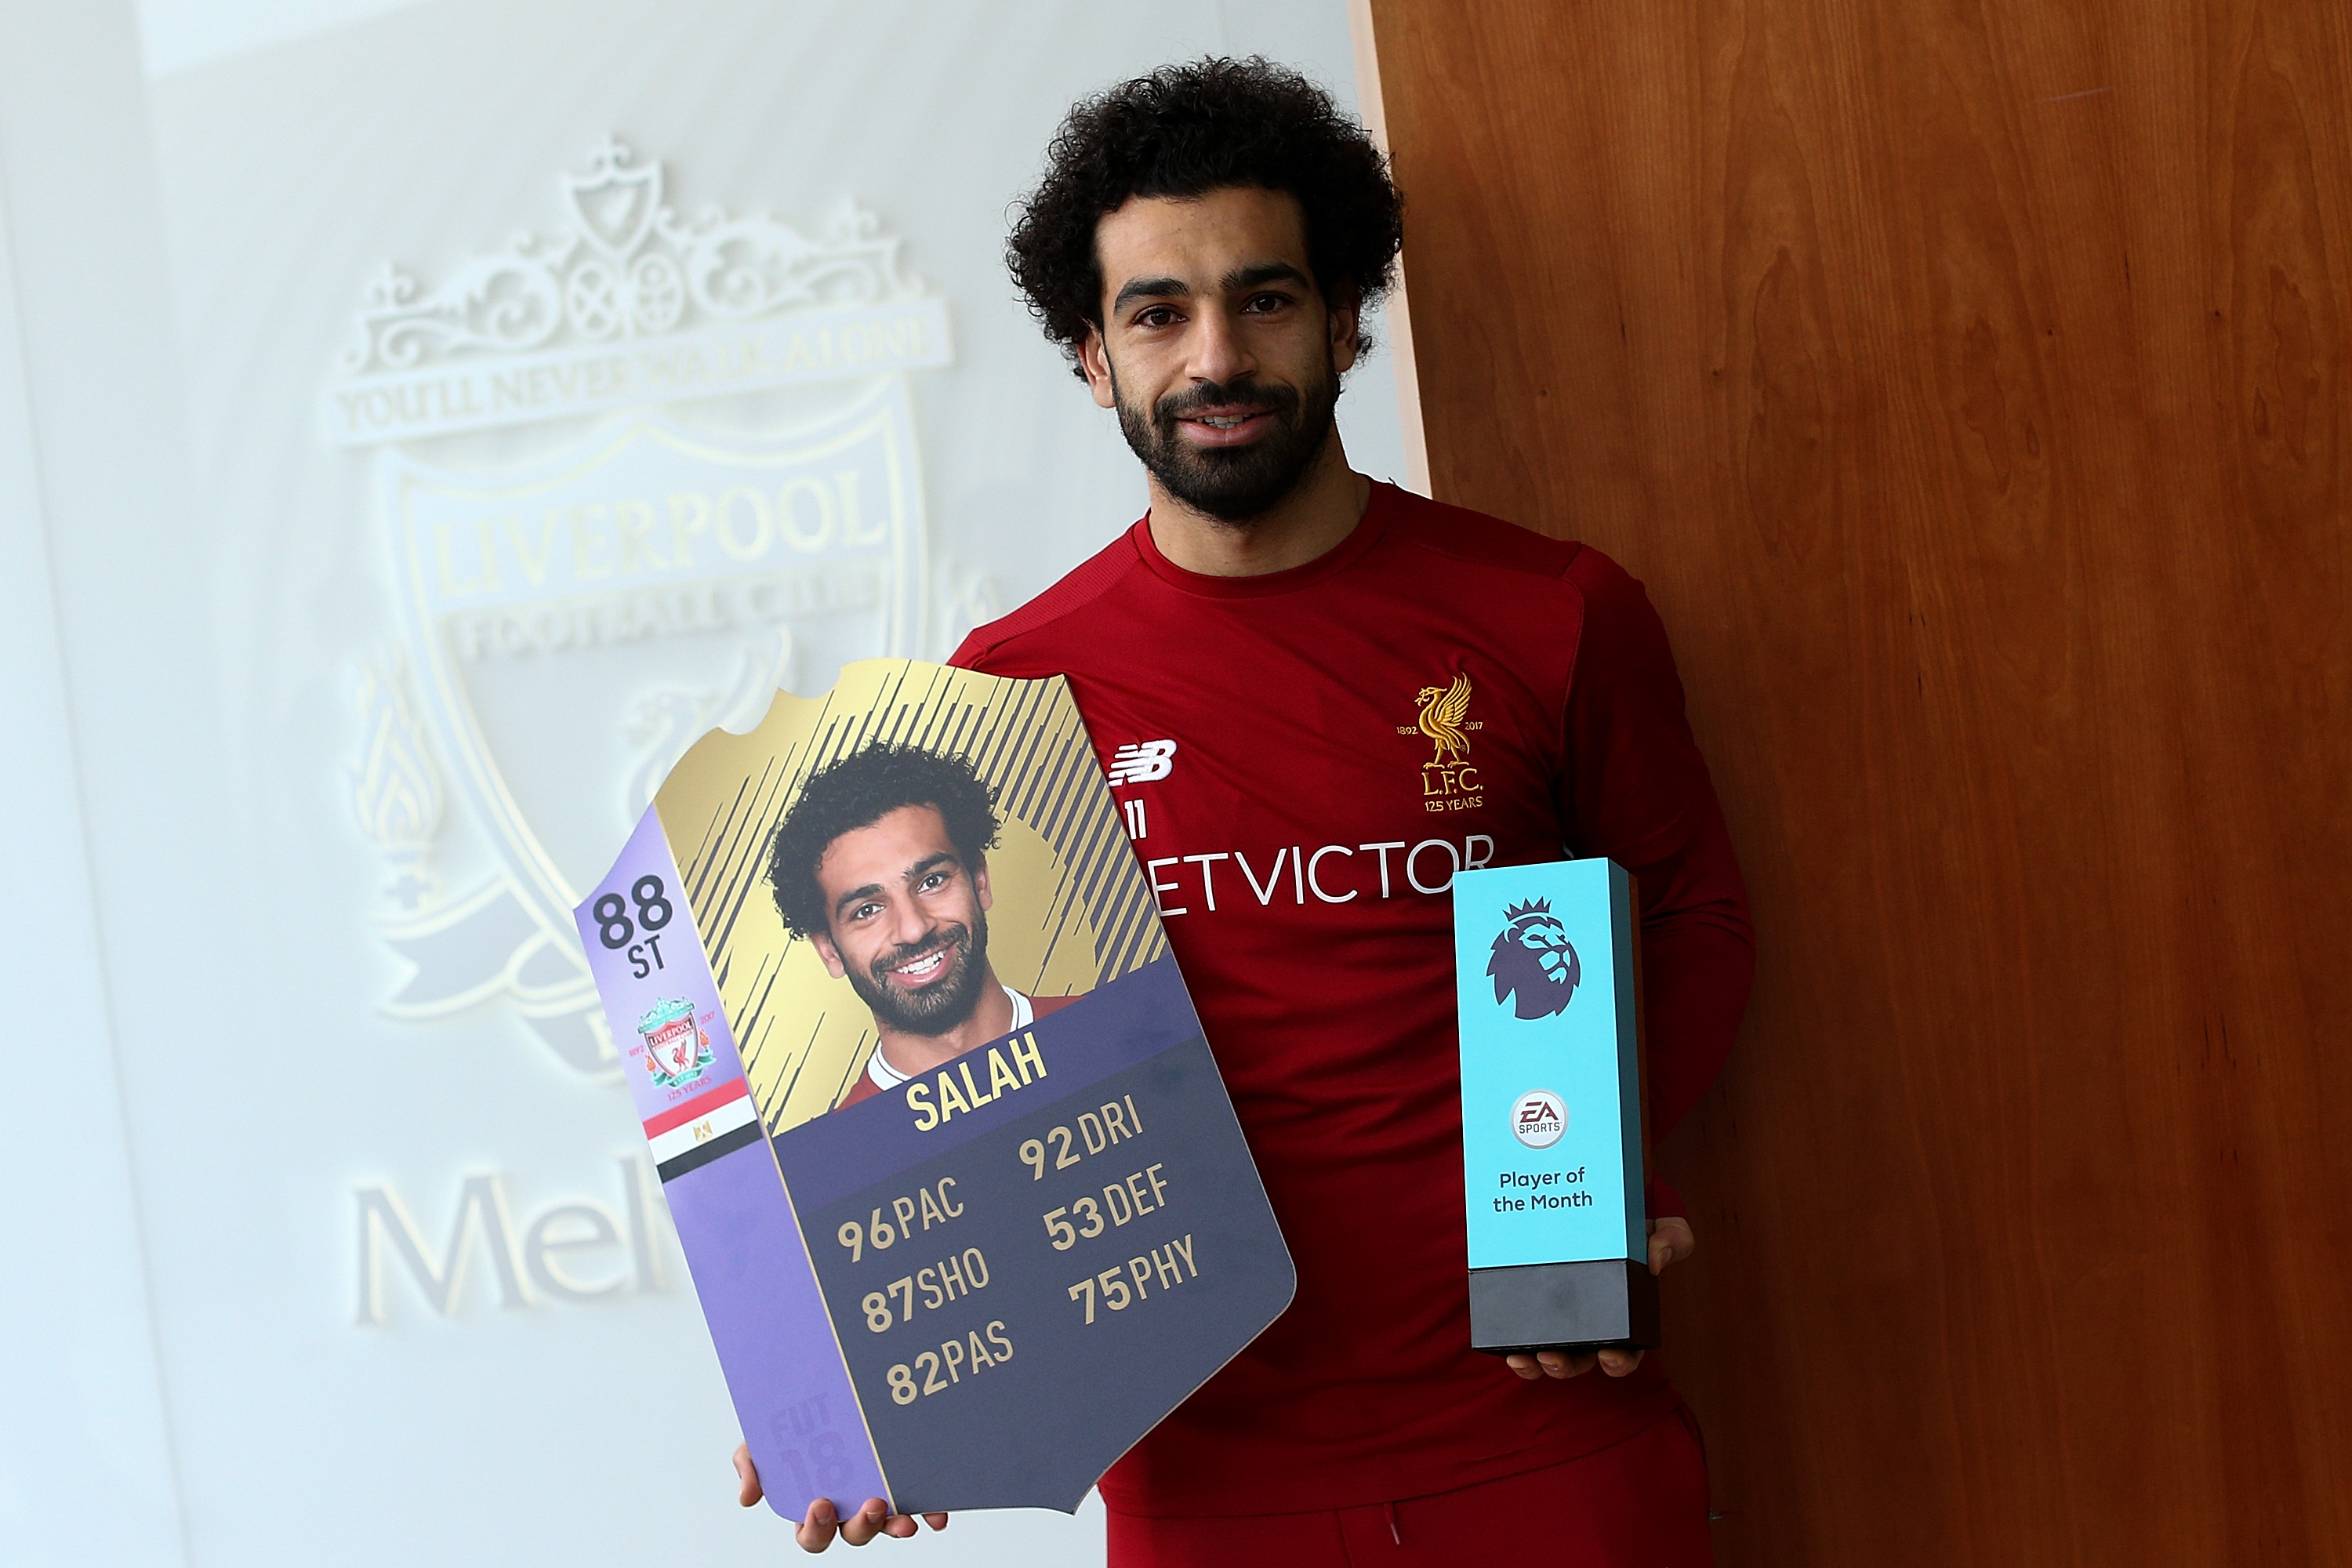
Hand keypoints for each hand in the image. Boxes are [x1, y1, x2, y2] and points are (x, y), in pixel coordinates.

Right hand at [733, 1443, 948, 1549]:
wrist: (820, 1390)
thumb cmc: (788, 1425)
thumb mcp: (760, 1440)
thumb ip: (750, 1466)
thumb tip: (747, 1497)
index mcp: (812, 1504)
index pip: (812, 1533)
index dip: (816, 1528)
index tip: (820, 1504)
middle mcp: (846, 1506)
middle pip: (853, 1533)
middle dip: (862, 1526)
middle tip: (871, 1505)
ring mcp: (877, 1496)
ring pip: (886, 1524)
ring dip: (895, 1525)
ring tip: (905, 1519)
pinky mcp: (904, 1482)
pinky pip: (919, 1505)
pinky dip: (929, 1512)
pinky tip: (937, 1514)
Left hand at [1503, 1214, 1694, 1382]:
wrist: (1590, 1191)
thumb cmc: (1628, 1218)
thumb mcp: (1658, 1222)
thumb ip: (1672, 1236)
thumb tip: (1655, 1260)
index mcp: (1619, 1315)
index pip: (1625, 1352)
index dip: (1619, 1362)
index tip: (1610, 1356)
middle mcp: (1585, 1323)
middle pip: (1577, 1360)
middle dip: (1565, 1366)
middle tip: (1553, 1357)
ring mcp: (1553, 1316)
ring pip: (1544, 1354)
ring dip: (1533, 1365)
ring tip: (1523, 1358)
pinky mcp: (1525, 1301)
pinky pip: (1516, 1332)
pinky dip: (1509, 1345)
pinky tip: (1504, 1346)